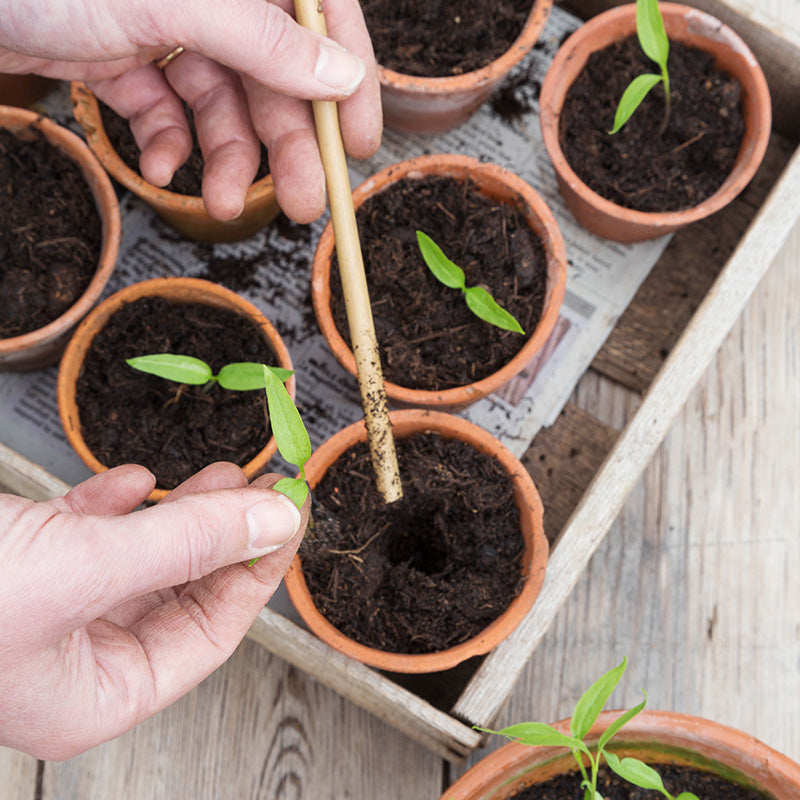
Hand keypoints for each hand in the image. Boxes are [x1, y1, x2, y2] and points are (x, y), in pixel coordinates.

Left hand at [0, 0, 380, 221]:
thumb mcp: (172, 1)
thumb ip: (264, 40)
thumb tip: (343, 75)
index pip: (318, 12)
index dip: (347, 79)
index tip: (358, 143)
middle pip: (273, 73)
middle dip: (286, 145)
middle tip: (303, 206)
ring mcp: (167, 25)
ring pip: (223, 103)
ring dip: (227, 160)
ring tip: (222, 204)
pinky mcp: (127, 58)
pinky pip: (169, 111)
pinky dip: (170, 145)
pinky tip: (161, 168)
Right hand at [0, 462, 307, 759]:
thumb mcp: (85, 570)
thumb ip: (187, 545)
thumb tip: (275, 522)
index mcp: (95, 697)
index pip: (210, 636)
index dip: (258, 572)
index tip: (291, 518)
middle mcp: (74, 661)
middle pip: (180, 593)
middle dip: (225, 535)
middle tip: (265, 488)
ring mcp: (47, 612)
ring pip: (138, 560)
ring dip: (182, 514)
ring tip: (224, 475)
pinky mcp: (19, 564)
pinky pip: (85, 535)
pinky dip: (115, 505)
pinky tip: (134, 481)